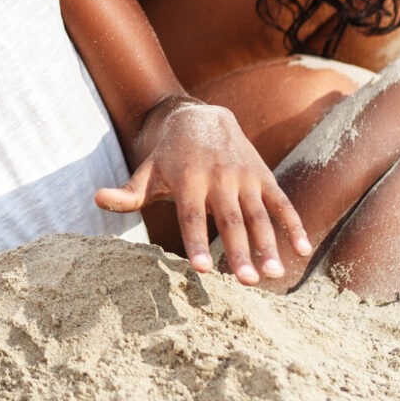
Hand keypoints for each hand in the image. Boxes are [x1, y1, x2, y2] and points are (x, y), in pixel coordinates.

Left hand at [97, 101, 309, 283]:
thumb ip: (127, 192)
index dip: (196, 243)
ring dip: (269, 245)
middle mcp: (219, 178)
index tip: (202, 270)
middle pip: (230, 220)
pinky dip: (294, 225)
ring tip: (274, 275)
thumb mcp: (147, 171)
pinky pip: (281, 203)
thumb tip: (96, 199)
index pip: (191, 217)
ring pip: (259, 215)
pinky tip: (303, 251)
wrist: (203, 116)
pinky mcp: (263, 177)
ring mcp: (245, 177)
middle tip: (249, 284)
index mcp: (188, 180)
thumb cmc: (170, 155)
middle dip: (240, 251)